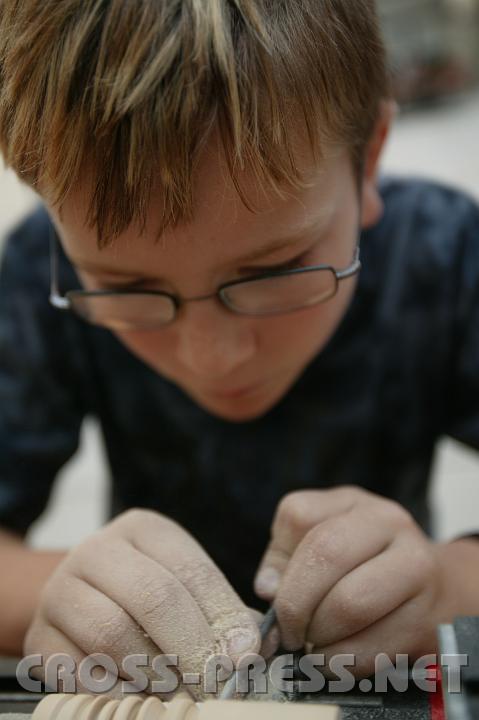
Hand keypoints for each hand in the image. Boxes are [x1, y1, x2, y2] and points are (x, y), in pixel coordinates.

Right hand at [24, 509, 259, 697]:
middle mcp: (97, 549)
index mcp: (142, 528)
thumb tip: (254, 647)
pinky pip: (77, 669)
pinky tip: (138, 694)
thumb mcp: (183, 584)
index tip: (244, 655)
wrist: (79, 598)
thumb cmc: (144, 593)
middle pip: (153, 597)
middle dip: (193, 648)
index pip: (190, 570)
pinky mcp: (39, 634)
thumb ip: (220, 611)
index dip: (222, 616)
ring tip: (180, 691)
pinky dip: (113, 689)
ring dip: (154, 672)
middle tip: (215, 682)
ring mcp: (61, 590)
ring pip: (112, 634)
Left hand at [254, 487, 447, 676]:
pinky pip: (372, 646)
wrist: (440, 589)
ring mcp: (415, 566)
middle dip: (295, 603)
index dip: (278, 561)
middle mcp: (388, 522)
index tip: (273, 594)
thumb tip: (267, 587)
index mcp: (352, 502)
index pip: (299, 515)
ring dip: (318, 636)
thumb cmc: (367, 567)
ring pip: (350, 603)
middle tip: (287, 631)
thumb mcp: (326, 543)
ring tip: (312, 645)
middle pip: (326, 553)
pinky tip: (334, 658)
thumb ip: (287, 558)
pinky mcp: (427, 616)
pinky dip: (341, 661)